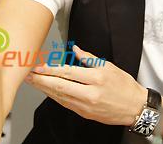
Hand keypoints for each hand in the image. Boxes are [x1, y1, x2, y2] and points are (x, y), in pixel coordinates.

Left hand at [25, 45, 145, 125]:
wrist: (135, 108)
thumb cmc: (124, 85)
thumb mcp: (108, 66)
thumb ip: (88, 57)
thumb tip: (74, 48)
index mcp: (96, 78)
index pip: (68, 72)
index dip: (50, 70)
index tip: (37, 67)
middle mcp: (90, 93)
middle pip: (59, 86)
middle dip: (41, 80)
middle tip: (27, 75)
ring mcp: (86, 106)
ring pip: (60, 96)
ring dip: (44, 89)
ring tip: (32, 82)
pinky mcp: (85, 114)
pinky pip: (65, 104)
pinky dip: (54, 96)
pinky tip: (46, 91)